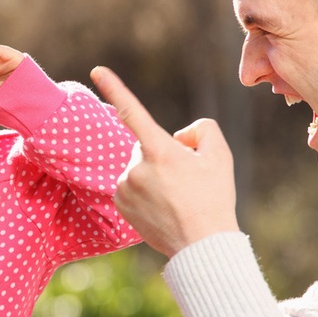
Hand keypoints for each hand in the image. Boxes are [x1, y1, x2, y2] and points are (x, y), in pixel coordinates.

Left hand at [90, 66, 240, 256]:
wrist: (200, 245)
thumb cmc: (213, 198)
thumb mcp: (220, 156)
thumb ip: (201, 129)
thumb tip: (177, 136)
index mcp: (159, 151)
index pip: (133, 112)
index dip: (114, 88)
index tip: (97, 70)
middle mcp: (135, 166)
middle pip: (146, 145)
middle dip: (162, 153)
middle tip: (186, 179)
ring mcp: (124, 186)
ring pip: (138, 166)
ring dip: (153, 173)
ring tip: (176, 196)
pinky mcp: (119, 202)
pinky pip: (130, 185)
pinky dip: (144, 189)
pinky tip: (162, 205)